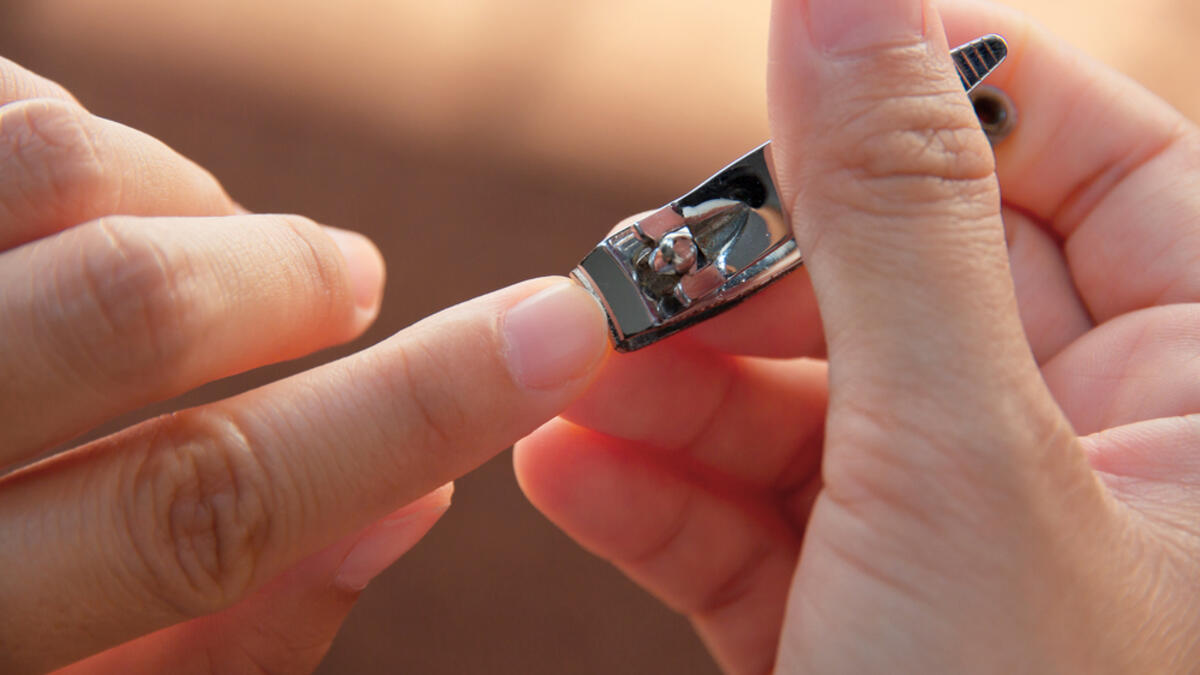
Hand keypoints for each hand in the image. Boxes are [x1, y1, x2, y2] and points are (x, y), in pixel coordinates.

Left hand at [0, 59, 608, 673]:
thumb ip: (236, 636)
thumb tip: (414, 501)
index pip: (209, 505)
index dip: (413, 411)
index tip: (563, 330)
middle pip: (127, 308)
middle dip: (288, 279)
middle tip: (342, 278)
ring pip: (48, 168)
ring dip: (181, 195)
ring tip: (197, 240)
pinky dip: (73, 138)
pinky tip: (71, 200)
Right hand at [515, 0, 1199, 671]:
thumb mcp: (960, 464)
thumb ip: (896, 220)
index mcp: (1196, 406)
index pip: (1107, 173)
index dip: (963, 94)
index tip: (814, 57)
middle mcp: (1087, 461)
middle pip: (909, 284)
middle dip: (752, 275)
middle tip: (633, 269)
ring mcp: (961, 543)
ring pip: (807, 409)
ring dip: (671, 389)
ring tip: (570, 374)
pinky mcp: (856, 622)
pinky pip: (752, 525)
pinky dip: (657, 495)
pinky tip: (571, 468)